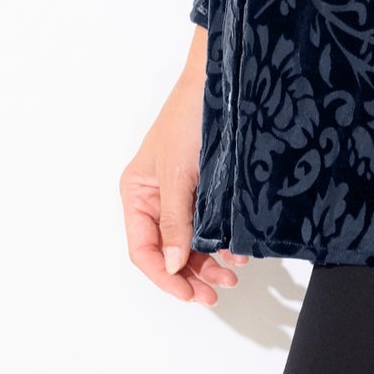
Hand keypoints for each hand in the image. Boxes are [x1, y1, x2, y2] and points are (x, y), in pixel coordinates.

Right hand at [119, 32, 250, 305]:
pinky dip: (221, 240)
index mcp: (137, 194)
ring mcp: (181, 193)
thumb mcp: (178, 173)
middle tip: (215, 292)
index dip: (164, 277)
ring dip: (208, 261)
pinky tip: (236, 249)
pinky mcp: (205, 187)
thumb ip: (175, 221)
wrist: (222, 80)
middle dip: (190, 275)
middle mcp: (156, 197)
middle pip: (167, 251)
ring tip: (231, 273)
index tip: (189, 293)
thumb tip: (173, 265)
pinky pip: (208, 224)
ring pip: (189, 242)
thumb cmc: (189, 118)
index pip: (143, 250)